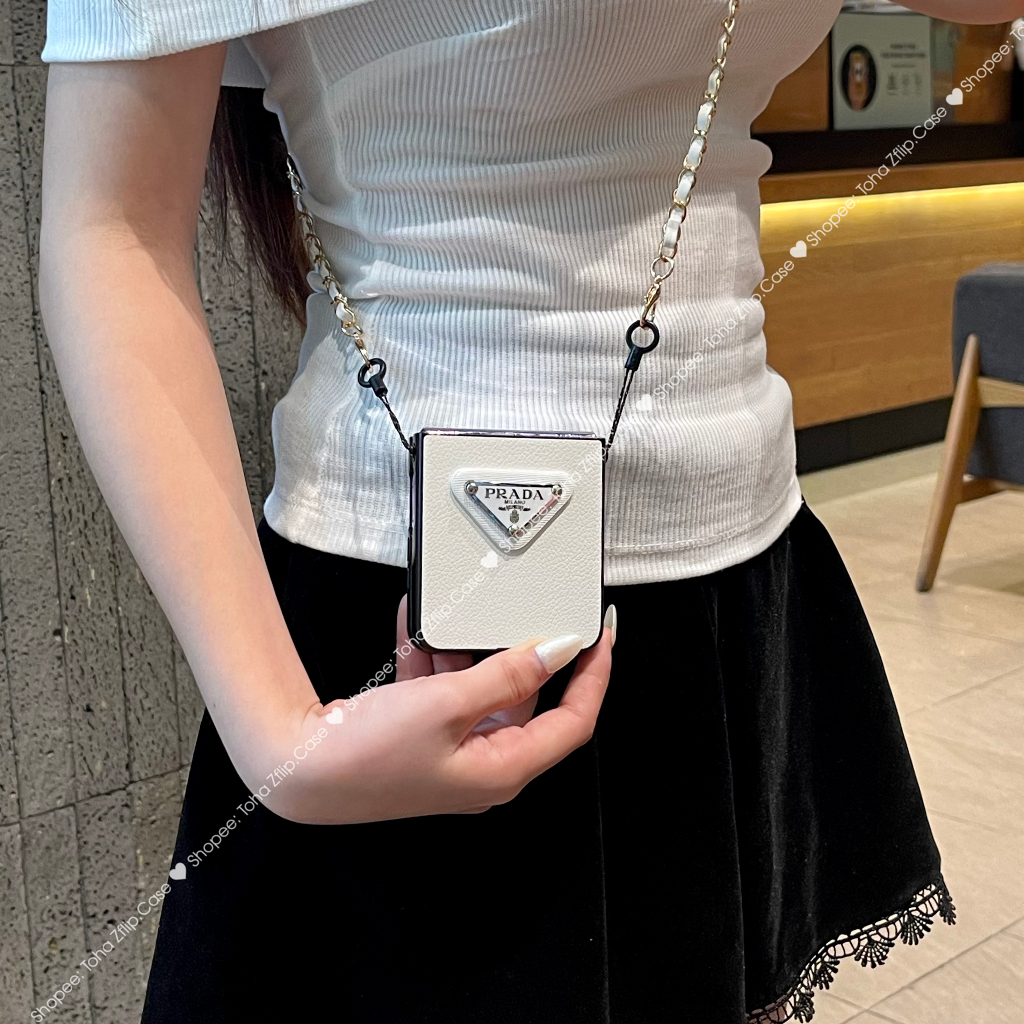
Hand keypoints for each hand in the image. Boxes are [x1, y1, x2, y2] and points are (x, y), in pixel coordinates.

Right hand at [261, 599, 614, 824]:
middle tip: (528, 613)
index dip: (594, 676)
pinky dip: (435, 658)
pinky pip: (444, 690)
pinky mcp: (422, 737)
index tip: (601, 635)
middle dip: (521, 654)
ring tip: (456, 617)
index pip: (573, 722)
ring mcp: (451, 753)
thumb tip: (557, 651)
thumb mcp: (448, 703)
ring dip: (469, 652)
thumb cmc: (367, 753)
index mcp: (503, 769)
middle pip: (526, 701)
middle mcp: (483, 766)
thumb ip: (509, 674)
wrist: (294, 767)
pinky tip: (419, 624)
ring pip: (481, 690)